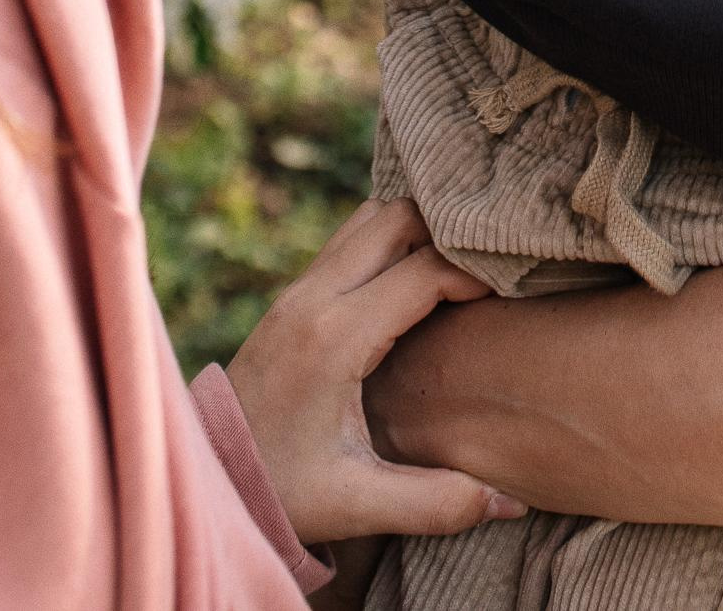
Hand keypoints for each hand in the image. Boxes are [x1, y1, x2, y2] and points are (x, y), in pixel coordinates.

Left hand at [226, 196, 523, 550]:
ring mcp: (297, 289)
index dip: (476, 274)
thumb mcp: (358, 504)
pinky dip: (387, 241)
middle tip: (487, 271)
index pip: (425, 269)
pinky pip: (349, 239)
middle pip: (396, 217)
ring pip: (369, 217)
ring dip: (415, 231)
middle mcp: (313, 297)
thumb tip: (512, 503)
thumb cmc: (283, 491)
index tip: (510, 294)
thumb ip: (437, 502)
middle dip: (449, 235)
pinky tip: (410, 283)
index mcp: (334, 337)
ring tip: (454, 271)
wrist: (210, 481)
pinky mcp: (291, 295)